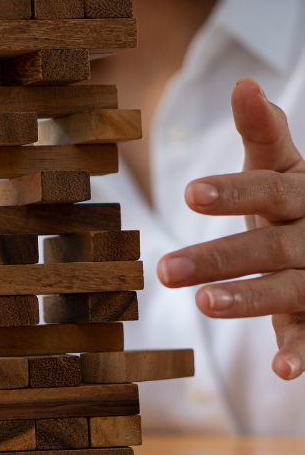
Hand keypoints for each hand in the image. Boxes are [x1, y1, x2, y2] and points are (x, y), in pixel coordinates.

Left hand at [157, 78, 304, 380]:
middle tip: (163, 269)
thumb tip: (244, 83)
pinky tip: (282, 371)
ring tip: (203, 304)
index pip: (269, 189)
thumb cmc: (298, 200)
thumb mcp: (284, 166)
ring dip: (250, 298)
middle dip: (219, 256)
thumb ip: (263, 131)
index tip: (188, 194)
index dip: (233, 192)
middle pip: (269, 245)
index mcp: (303, 194)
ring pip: (290, 288)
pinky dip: (302, 352)